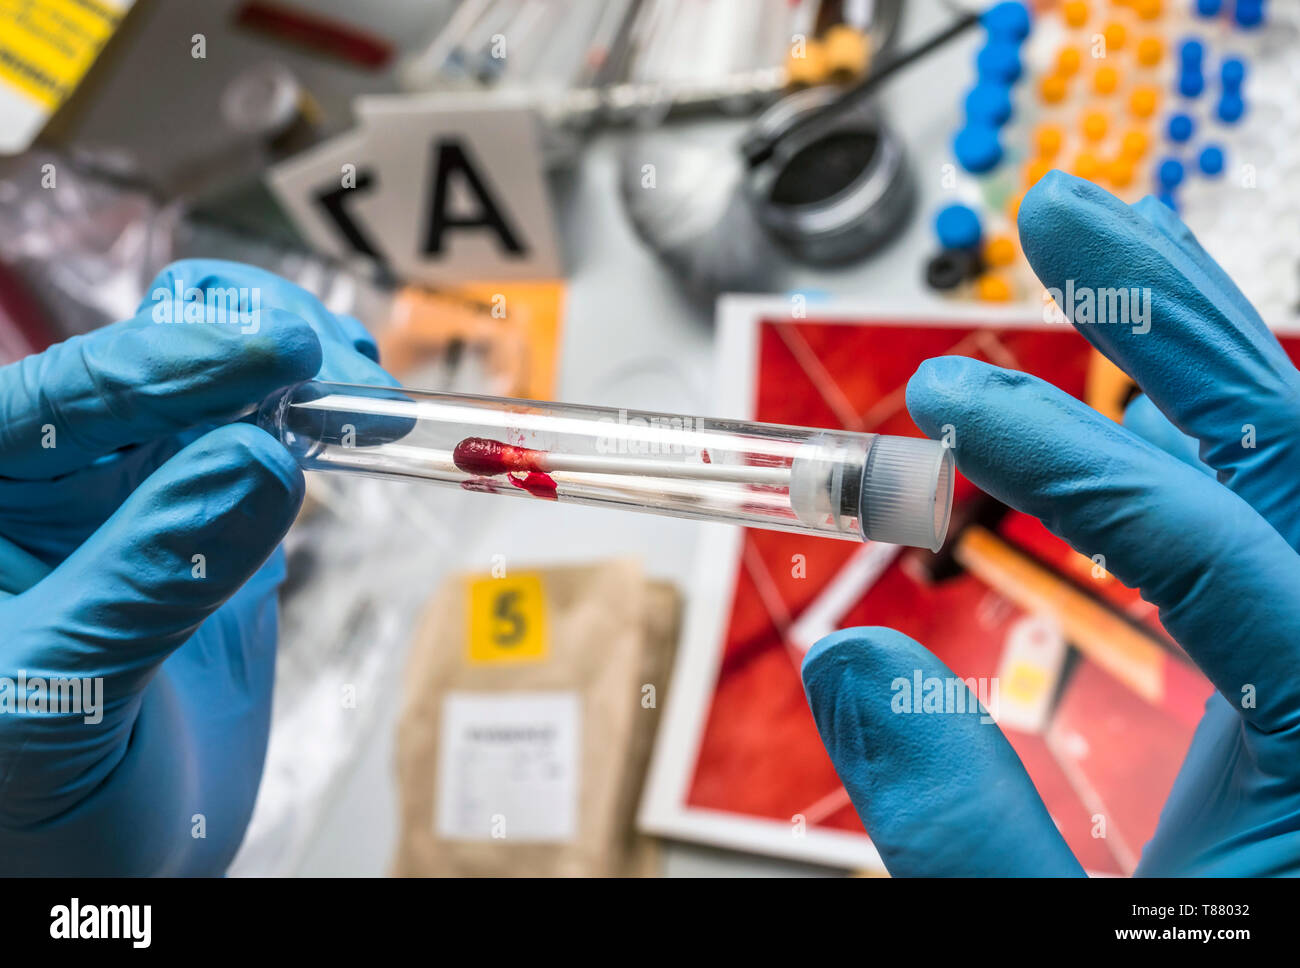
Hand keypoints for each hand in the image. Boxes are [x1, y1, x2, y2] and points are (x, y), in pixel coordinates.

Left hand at [0, 260, 393, 873]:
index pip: (62, 397)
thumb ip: (147, 579)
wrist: (103, 867)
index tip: (272, 352)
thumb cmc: (27, 808)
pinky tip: (354, 428)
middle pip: (147, 363)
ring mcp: (142, 504)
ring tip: (363, 396)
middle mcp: (56, 486)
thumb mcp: (60, 697)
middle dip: (244, 349)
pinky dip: (318, 428)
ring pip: (217, 393)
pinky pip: (266, 450)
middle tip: (330, 366)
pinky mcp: (217, 529)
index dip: (166, 359)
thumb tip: (256, 459)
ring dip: (293, 376)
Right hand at [802, 171, 1299, 875]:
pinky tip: (1130, 418)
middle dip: (1177, 317)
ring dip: (1193, 356)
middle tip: (1066, 212)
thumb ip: (957, 824)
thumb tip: (859, 662)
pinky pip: (1262, 546)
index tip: (949, 400)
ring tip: (1097, 252)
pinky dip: (1188, 466)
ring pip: (1292, 482)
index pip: (1225, 551)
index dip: (1074, 458)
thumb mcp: (1066, 946)